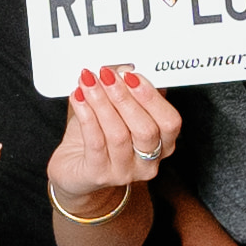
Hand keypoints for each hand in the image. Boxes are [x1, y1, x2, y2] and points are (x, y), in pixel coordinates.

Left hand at [46, 63, 180, 212]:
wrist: (75, 170)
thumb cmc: (99, 138)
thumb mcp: (116, 112)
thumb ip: (125, 92)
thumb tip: (122, 70)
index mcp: (162, 144)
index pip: (170, 122)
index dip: (151, 97)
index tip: (131, 75)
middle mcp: (148, 162)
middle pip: (146, 129)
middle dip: (124, 97)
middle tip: (107, 76)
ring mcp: (124, 172)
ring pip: (119, 134)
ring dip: (102, 102)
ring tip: (88, 82)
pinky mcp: (99, 175)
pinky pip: (95, 142)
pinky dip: (87, 115)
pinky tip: (79, 98)